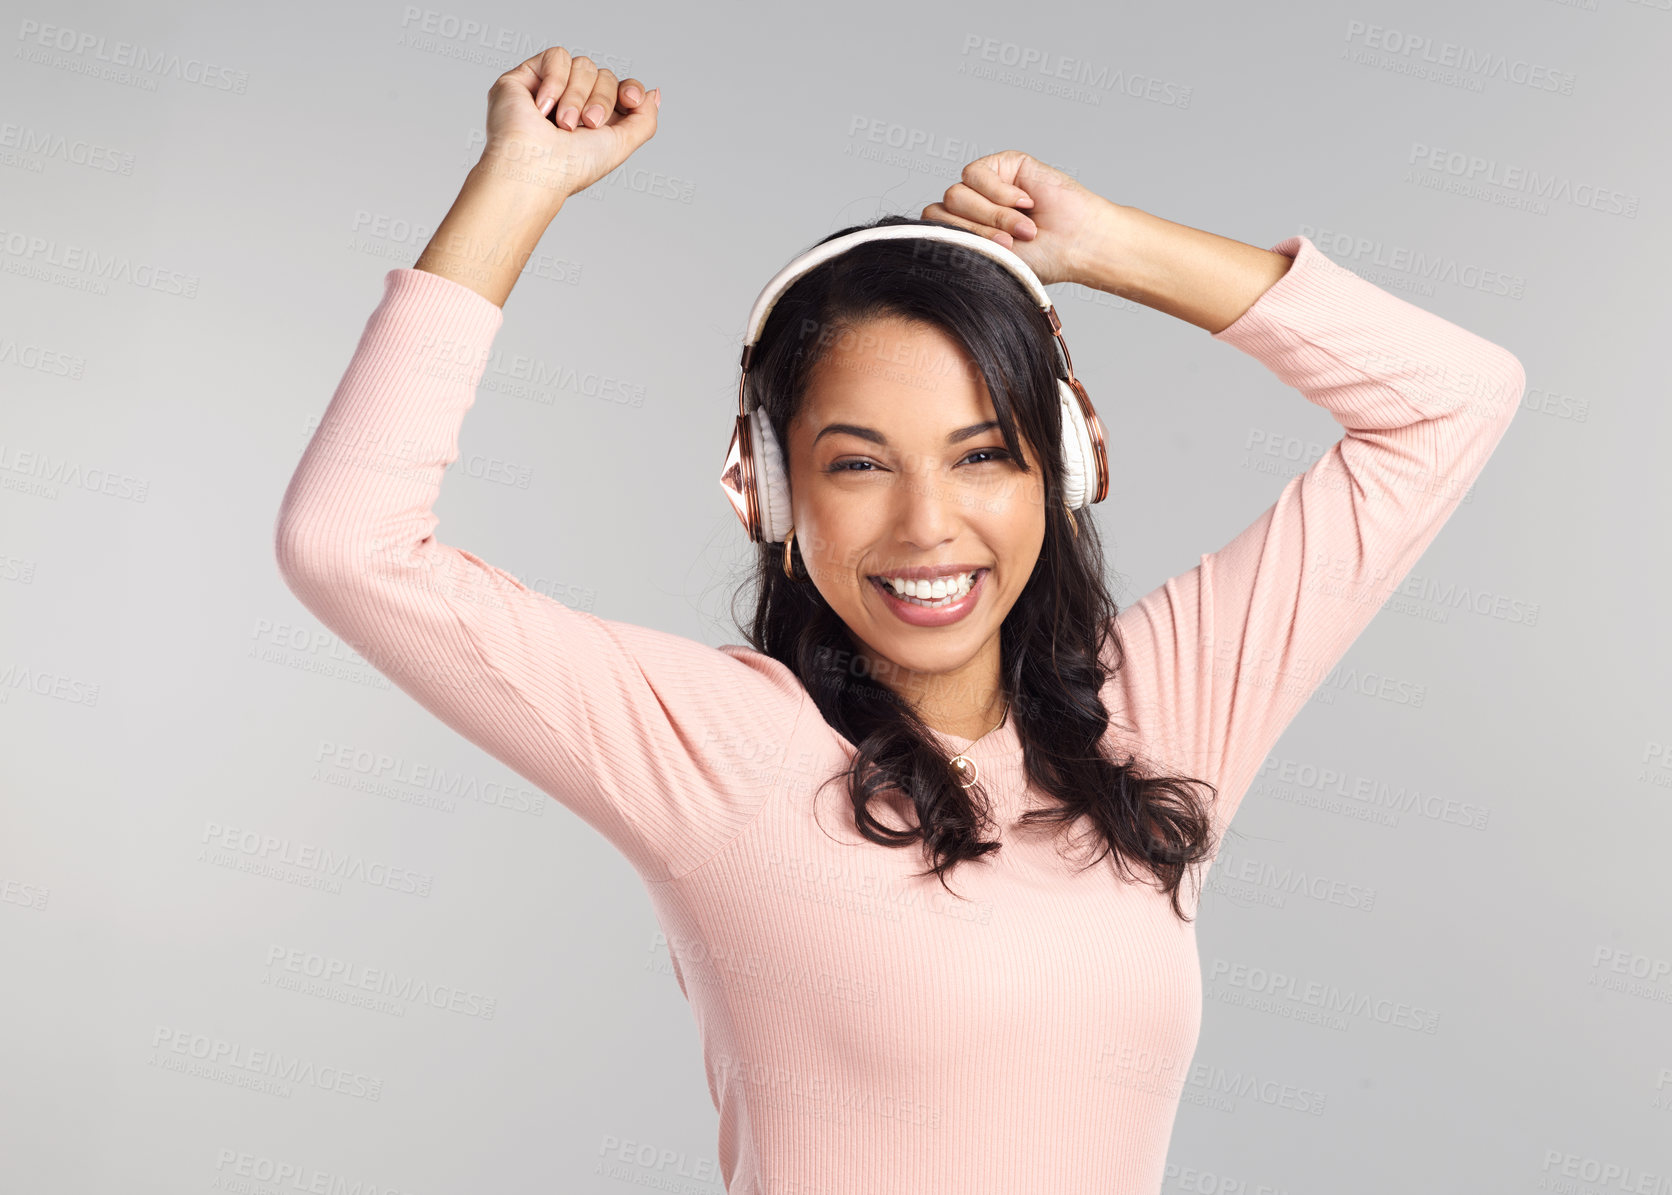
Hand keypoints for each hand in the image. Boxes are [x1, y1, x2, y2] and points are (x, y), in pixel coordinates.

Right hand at [479, 46, 659, 203]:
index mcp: (594, 121)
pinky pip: (557, 56)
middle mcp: (572, 104)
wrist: (533, 169)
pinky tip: (542, 107)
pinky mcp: (525, 77)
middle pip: (604, 75)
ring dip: (577, 95)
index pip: (620, 89)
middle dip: (601, 100)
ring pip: (582, 65)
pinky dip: (555, 81)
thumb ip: (644, 121)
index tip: (630, 100)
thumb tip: (653, 93)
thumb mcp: (621, 145)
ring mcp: (549, 90)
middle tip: (587, 125)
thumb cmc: (570, 167)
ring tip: (562, 124)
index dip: (630, 89)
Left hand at [921, 151, 1116, 287]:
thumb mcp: (990, 259)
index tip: (985, 256)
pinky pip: (976, 174)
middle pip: (941, 211)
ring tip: (1024, 228)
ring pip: (956, 194)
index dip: (954, 242)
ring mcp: (983, 186)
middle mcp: (968, 209)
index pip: (931, 229)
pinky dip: (1000, 193)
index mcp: (961, 233)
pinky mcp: (1001, 165)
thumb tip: (923, 231)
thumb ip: (956, 244)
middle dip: (976, 232)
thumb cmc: (1040, 259)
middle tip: (1010, 244)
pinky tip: (1026, 203)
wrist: (1077, 243)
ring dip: (993, 215)